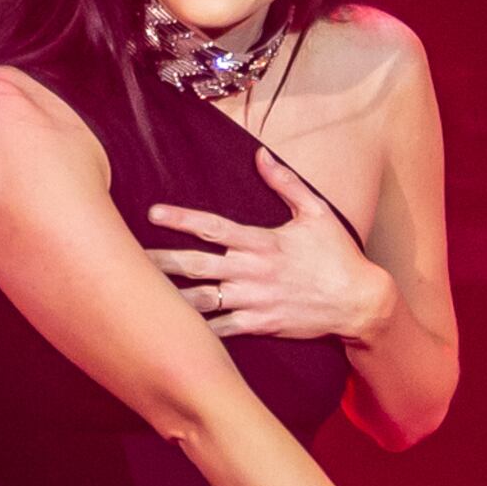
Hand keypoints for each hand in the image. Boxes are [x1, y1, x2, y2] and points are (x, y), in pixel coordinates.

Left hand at [149, 148, 397, 343]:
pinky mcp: (260, 325)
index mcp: (261, 242)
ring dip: (168, 298)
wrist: (359, 302)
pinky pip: (221, 330)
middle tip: (127, 259)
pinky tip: (172, 331)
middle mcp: (252, 272)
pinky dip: (197, 331)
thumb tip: (261, 155)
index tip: (153, 212)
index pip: (212, 227)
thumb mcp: (316, 212)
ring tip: (138, 296)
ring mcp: (254, 301)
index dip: (180, 219)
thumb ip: (285, 183)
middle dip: (160, 261)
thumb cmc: (338, 256)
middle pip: (195, 265)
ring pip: (201, 300)